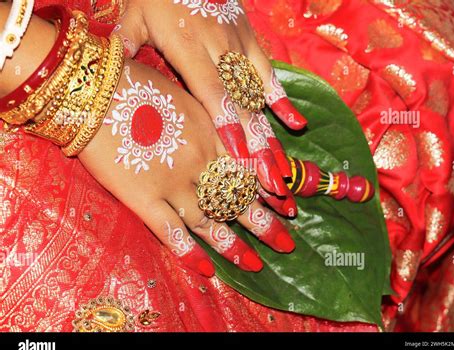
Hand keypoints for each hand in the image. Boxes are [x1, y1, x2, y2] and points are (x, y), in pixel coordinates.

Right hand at [79, 59, 295, 276]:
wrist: (95, 89)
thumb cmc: (137, 83)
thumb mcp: (185, 95)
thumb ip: (206, 118)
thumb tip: (225, 132)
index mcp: (211, 133)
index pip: (250, 168)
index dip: (270, 190)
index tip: (288, 205)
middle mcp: (200, 162)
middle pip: (238, 199)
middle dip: (265, 223)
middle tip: (286, 244)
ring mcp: (173, 183)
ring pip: (212, 221)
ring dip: (235, 245)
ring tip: (256, 264)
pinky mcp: (143, 198)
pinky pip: (171, 232)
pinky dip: (189, 252)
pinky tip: (206, 270)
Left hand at [113, 0, 307, 216]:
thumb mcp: (134, 16)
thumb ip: (127, 49)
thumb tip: (111, 79)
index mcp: (188, 46)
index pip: (212, 95)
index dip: (228, 129)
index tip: (239, 162)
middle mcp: (220, 50)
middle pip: (242, 105)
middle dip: (257, 146)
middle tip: (268, 182)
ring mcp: (240, 45)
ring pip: (259, 97)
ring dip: (270, 135)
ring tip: (280, 169)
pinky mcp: (251, 39)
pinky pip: (269, 73)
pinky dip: (282, 100)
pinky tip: (296, 124)